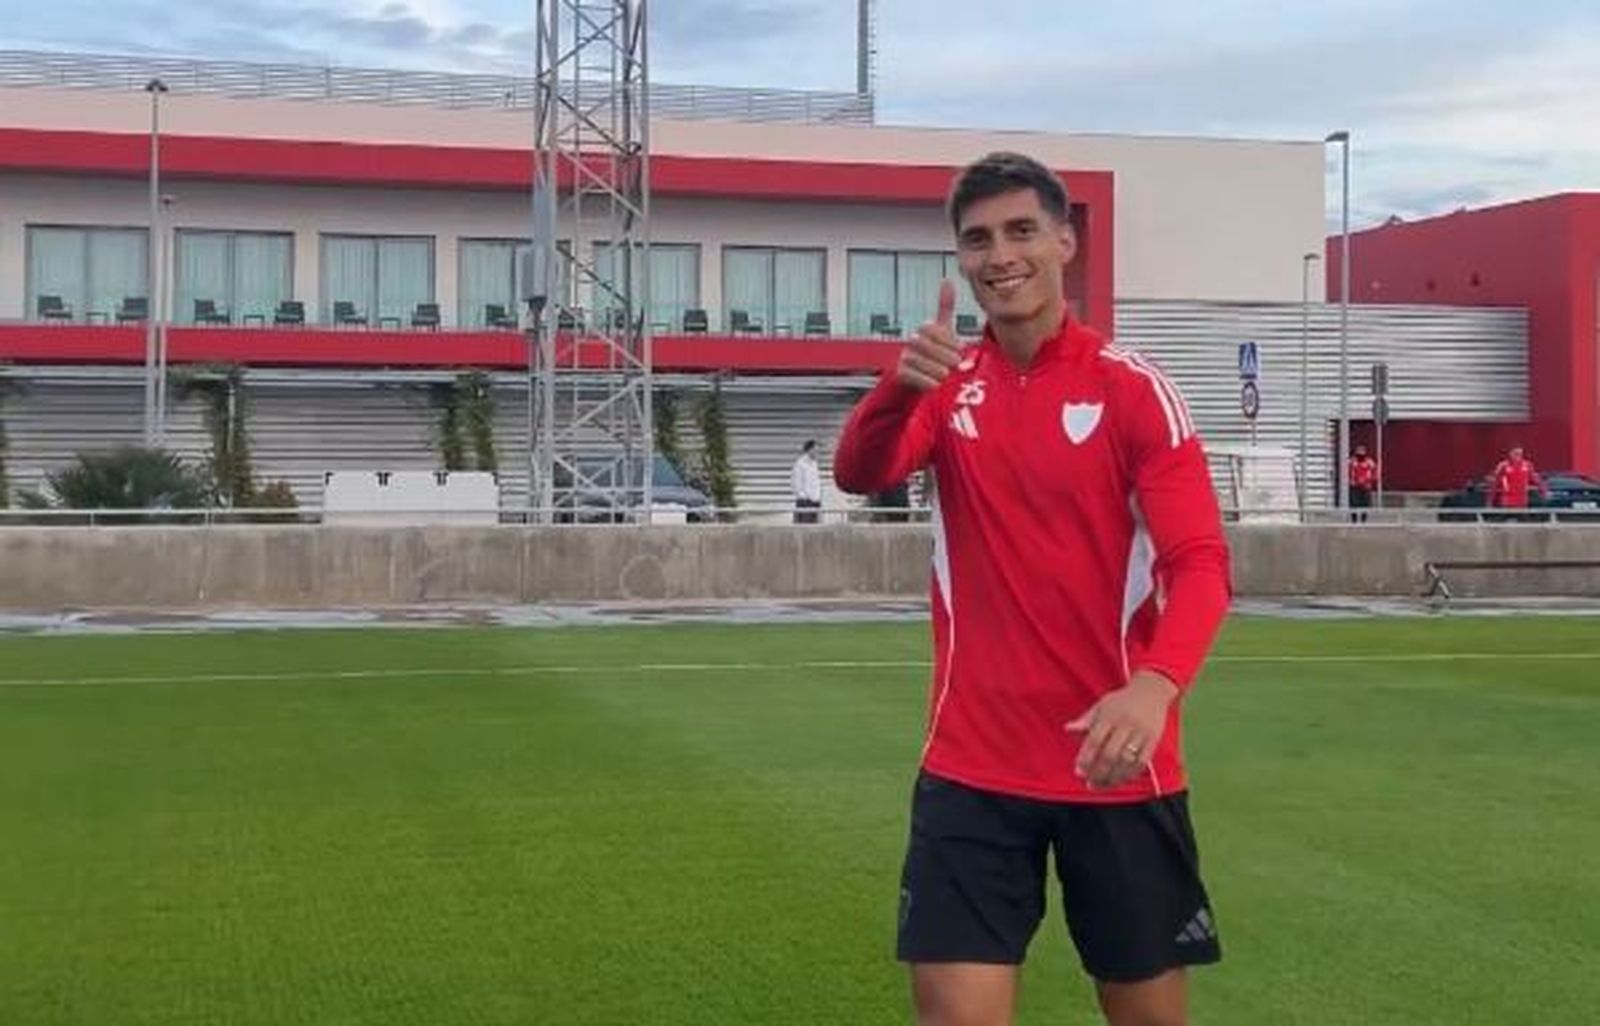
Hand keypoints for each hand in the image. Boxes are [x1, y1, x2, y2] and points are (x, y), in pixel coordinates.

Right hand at [894, 280, 961, 391]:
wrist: (917, 376)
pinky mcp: (899, 373)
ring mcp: (904, 356)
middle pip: (925, 344)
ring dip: (936, 369)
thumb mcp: (943, 330)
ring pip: (918, 360)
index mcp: (924, 329)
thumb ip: (945, 307)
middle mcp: (912, 341)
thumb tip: (947, 280)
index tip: (961, 349)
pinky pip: (911, 374)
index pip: (933, 329)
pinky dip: (925, 380)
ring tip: (947, 375)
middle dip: (943, 354)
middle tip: (957, 364)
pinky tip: (936, 385)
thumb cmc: (934, 351)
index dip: (948, 339)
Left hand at [1065, 671, 1178, 789]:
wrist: (1152, 690)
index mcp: (1109, 715)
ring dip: (1113, 777)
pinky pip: (1142, 762)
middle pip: (1110, 754)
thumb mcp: (1102, 705)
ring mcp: (1141, 732)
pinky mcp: (1153, 740)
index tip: (1079, 771)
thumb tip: (1068, 729)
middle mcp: (1125, 724)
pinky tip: (1119, 780)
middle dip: (1098, 772)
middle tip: (1089, 782)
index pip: (1094, 740)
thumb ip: (1086, 719)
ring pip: (1126, 761)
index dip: (1086, 758)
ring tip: (1102, 785)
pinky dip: (1130, 774)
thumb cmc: (1122, 700)